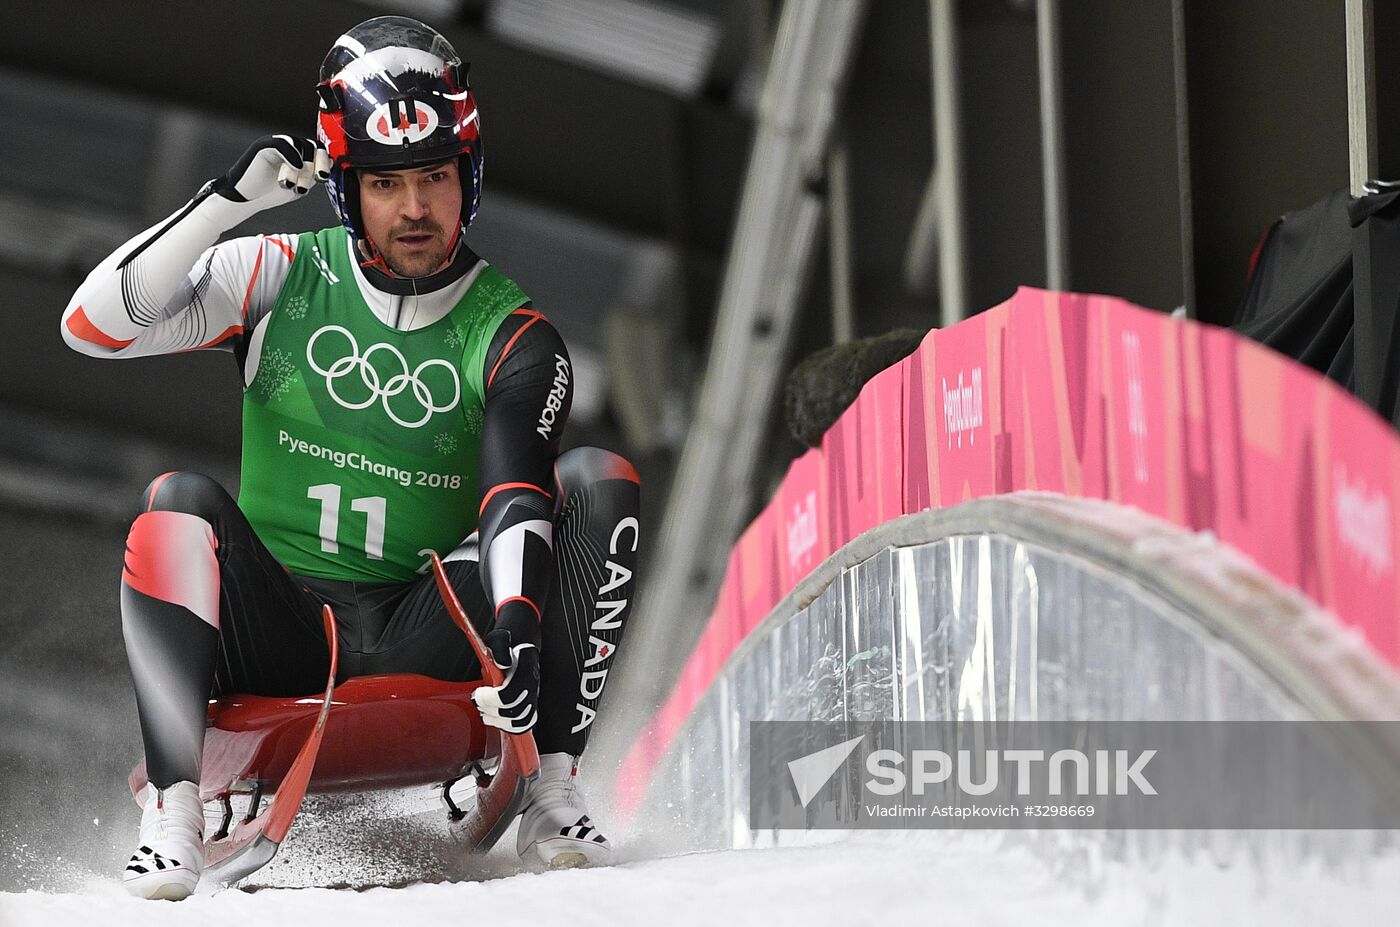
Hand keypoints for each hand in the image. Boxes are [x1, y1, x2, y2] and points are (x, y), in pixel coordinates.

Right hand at [209, 135, 331, 211]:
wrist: (246, 199)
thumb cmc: (269, 193)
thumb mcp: (300, 186)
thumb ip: (313, 176)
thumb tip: (330, 164)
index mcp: (299, 156)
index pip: (319, 151)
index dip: (325, 163)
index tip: (324, 177)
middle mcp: (289, 147)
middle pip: (313, 146)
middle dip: (317, 165)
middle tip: (317, 180)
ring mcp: (276, 144)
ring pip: (300, 146)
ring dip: (302, 168)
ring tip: (294, 185)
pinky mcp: (264, 146)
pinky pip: (282, 143)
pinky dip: (292, 155)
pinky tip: (294, 168)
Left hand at [471, 623, 539, 733]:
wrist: (520, 643)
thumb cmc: (508, 642)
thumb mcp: (500, 638)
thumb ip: (500, 650)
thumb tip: (501, 663)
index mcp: (526, 671)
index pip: (509, 695)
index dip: (490, 699)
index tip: (477, 694)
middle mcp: (532, 686)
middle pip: (514, 712)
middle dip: (491, 711)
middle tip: (478, 702)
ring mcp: (532, 697)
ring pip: (520, 721)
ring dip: (499, 722)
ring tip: (485, 712)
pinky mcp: (528, 704)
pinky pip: (524, 723)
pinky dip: (509, 726)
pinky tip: (496, 718)